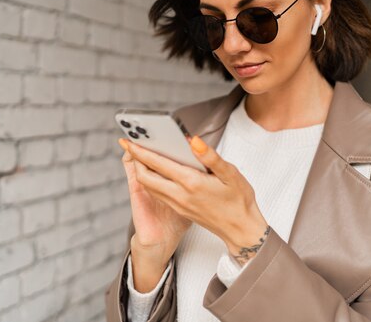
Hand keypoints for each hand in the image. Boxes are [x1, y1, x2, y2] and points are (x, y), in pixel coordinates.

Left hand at [123, 136, 268, 264]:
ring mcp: (178, 204)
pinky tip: (155, 171)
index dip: (141, 150)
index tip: (129, 140)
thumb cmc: (239, 200)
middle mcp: (180, 195)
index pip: (158, 163)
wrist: (241, 229)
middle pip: (145, 177)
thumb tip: (193, 140)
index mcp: (191, 183)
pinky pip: (158, 193)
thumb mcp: (231, 174)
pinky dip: (151, 180)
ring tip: (140, 154)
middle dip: (135, 159)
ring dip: (141, 170)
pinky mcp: (180, 210)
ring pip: (149, 186)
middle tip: (131, 144)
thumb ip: (210, 156)